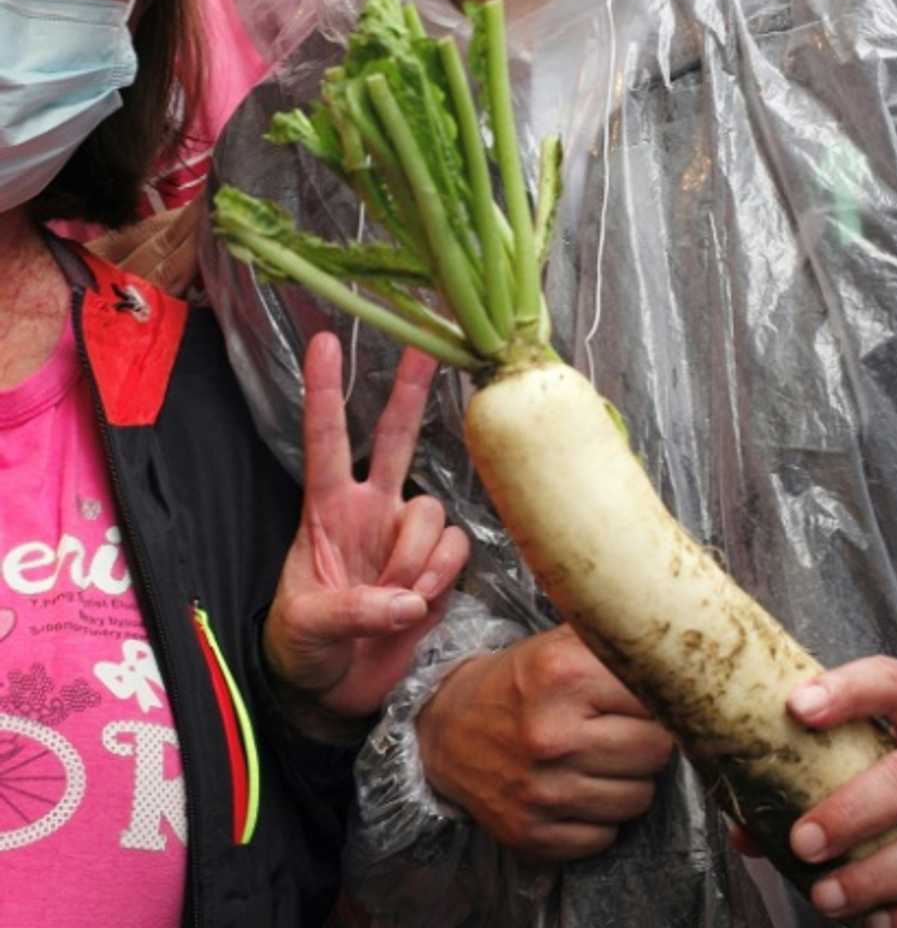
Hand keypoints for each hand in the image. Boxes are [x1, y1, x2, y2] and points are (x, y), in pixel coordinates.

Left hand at [263, 336, 469, 722]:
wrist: (333, 693)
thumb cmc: (301, 649)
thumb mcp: (306, 627)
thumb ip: (352, 610)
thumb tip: (404, 602)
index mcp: (325, 511)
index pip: (325, 439)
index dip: (326, 391)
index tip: (324, 343)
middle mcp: (370, 509)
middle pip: (395, 436)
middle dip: (409, 390)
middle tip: (425, 344)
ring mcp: (404, 535)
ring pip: (432, 512)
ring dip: (417, 559)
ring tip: (395, 598)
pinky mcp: (435, 564)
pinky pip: (455, 549)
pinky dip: (439, 577)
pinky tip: (418, 602)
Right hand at [417, 623, 673, 859]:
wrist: (447, 728)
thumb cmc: (518, 682)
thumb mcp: (558, 644)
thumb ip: (615, 642)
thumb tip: (681, 649)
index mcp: (564, 675)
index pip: (657, 697)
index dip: (661, 698)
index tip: (651, 698)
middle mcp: (553, 735)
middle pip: (656, 751)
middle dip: (649, 740)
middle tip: (625, 729)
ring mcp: (543, 791)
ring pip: (638, 798)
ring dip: (629, 780)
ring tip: (602, 759)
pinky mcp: (534, 835)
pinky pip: (606, 836)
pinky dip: (601, 817)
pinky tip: (580, 789)